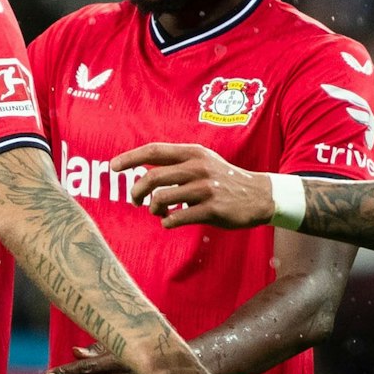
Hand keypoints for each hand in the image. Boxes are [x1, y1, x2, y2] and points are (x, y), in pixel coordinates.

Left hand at [114, 143, 273, 228]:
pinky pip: (176, 218)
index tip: (113, 167)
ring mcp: (205, 188)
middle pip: (151, 178)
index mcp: (193, 153)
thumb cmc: (224, 180)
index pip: (153, 151)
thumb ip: (177, 165)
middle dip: (136, 192)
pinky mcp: (212, 209)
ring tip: (159, 212)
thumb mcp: (203, 162)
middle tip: (135, 201)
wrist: (260, 196)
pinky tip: (171, 221)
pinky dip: (167, 222)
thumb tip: (144, 175)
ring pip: (160, 199)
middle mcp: (197, 167)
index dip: (130, 158)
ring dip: (153, 209)